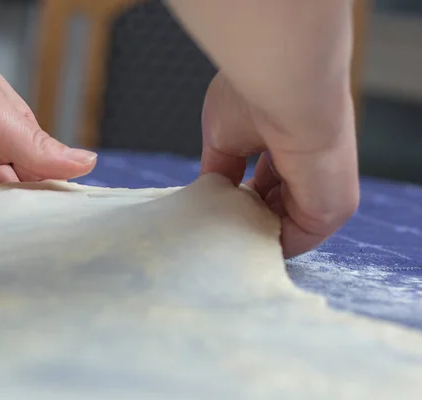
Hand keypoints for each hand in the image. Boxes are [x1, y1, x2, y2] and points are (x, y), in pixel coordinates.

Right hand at [201, 71, 358, 258]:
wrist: (283, 86)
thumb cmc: (254, 98)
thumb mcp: (225, 138)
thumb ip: (221, 169)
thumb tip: (211, 192)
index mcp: (293, 144)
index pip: (270, 181)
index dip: (242, 196)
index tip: (217, 204)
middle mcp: (313, 167)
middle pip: (276, 207)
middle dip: (246, 217)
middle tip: (216, 223)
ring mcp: (326, 189)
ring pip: (284, 226)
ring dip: (253, 232)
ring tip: (221, 230)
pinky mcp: (333, 209)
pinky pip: (295, 240)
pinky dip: (266, 244)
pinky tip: (237, 239)